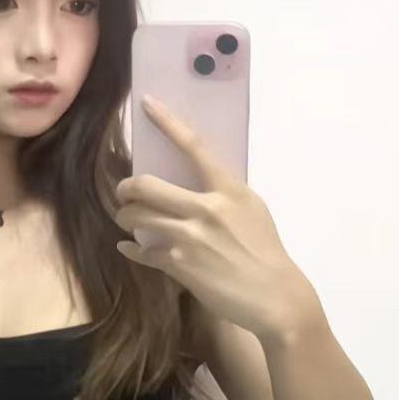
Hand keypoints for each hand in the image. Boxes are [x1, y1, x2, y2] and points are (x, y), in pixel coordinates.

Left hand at [114, 95, 314, 340]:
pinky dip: (132, 249)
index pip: (193, 147)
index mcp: (228, 189)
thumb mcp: (252, 211)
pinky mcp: (178, 265)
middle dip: (126, 188)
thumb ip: (224, 194)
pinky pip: (142, 251)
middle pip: (146, 185)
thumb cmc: (265, 252)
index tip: (146, 103)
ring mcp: (189, 237)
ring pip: (137, 217)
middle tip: (124, 192)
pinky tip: (128, 247)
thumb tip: (198, 185)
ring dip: (126, 217)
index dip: (166, 122)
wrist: (274, 296)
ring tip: (128, 219)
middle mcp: (206, 208)